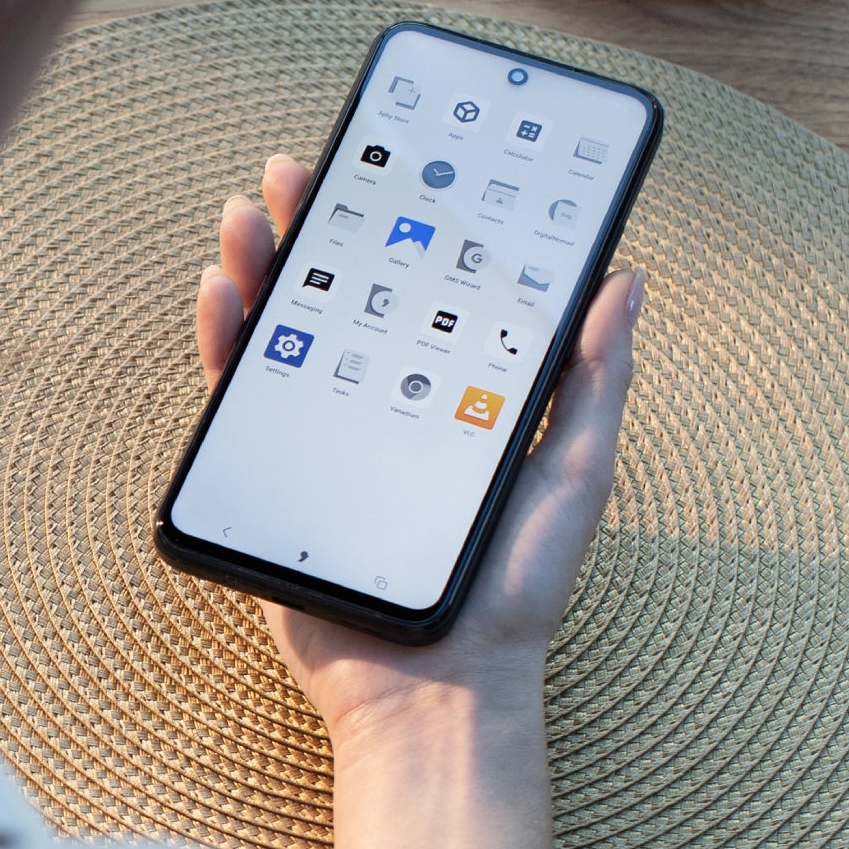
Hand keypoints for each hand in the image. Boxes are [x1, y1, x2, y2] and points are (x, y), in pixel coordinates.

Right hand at [197, 155, 644, 848]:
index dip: (405, 223)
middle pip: (342, 289)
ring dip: (264, 260)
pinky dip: (224, 337)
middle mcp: (379, 393)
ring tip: (257, 206)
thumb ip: (596, 380)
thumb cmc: (515, 587)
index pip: (420, 284)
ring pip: (282, 325)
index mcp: (446, 385)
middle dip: (323, 222)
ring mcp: (321, 424)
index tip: (400, 164)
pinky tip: (223, 288)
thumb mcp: (575, 471)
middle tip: (312, 162)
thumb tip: (625, 282)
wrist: (438, 687)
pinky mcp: (271, 463)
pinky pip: (237, 390)